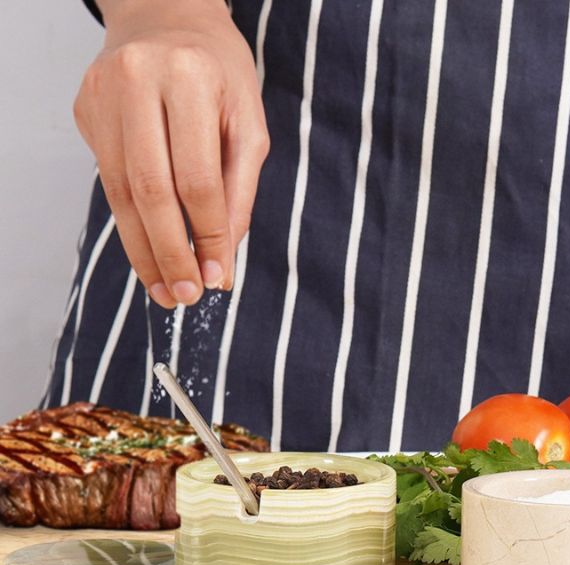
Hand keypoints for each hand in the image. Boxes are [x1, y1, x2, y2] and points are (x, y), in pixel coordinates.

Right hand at [74, 0, 268, 307]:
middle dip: (169, 253)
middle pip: (150, 190)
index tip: (217, 279)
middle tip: (185, 297)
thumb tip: (222, 261)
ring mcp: (102, 95)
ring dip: (143, 251)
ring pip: (120, 193)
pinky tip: (148, 252)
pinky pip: (108, 181)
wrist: (166, 16)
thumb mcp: (249, 126)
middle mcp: (136, 81)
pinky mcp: (85, 110)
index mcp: (189, 79)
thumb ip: (239, 193)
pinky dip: (130, 224)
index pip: (198, 178)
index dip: (207, 235)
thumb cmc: (220, 74)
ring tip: (164, 290)